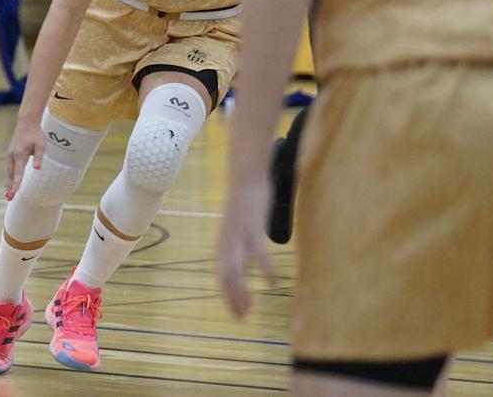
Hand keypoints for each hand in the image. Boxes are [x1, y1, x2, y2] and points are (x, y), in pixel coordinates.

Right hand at [3, 117, 43, 199]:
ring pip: (8, 171)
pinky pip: (9, 167)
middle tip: (8, 198)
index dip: (16, 184)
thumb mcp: (41, 145)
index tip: (13, 193)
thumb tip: (38, 168)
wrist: (26, 123)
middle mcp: (12, 156)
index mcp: (20, 155)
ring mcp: (10, 154)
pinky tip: (10, 181)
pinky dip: (9, 176)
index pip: (18, 173)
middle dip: (9, 186)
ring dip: (8, 182)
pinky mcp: (10, 153)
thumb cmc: (35, 134)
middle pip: (10, 174)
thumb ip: (39, 157)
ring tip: (7, 193)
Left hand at [215, 175, 276, 317]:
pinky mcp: (253, 227)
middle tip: (242, 318)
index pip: (220, 275)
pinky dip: (264, 270)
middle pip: (225, 277)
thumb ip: (240, 244)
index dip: (226, 295)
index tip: (235, 313)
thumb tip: (246, 260)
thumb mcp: (239, 227)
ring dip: (242, 291)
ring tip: (250, 310)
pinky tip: (271, 284)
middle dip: (232, 299)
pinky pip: (258, 253)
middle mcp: (227, 242)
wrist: (246, 175)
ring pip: (236, 269)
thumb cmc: (245, 202)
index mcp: (223, 243)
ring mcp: (238, 235)